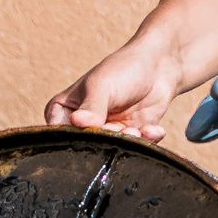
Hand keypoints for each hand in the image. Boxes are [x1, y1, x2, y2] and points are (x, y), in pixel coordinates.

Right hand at [44, 37, 183, 140]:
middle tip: (121, 130)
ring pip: (111, 151)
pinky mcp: (129, 138)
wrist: (159, 65)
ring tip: (136, 130)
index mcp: (64, 111)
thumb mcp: (102, 86)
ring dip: (127, 143)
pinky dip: (145, 141)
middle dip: (106, 141)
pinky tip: (152, 128)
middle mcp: (83, 126)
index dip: (75, 137)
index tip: (95, 130)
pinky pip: (135, 150)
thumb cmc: (123, 69)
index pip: (59, 134)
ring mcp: (106, 133)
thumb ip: (91, 107)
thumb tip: (78, 123)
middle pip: (87, 147)